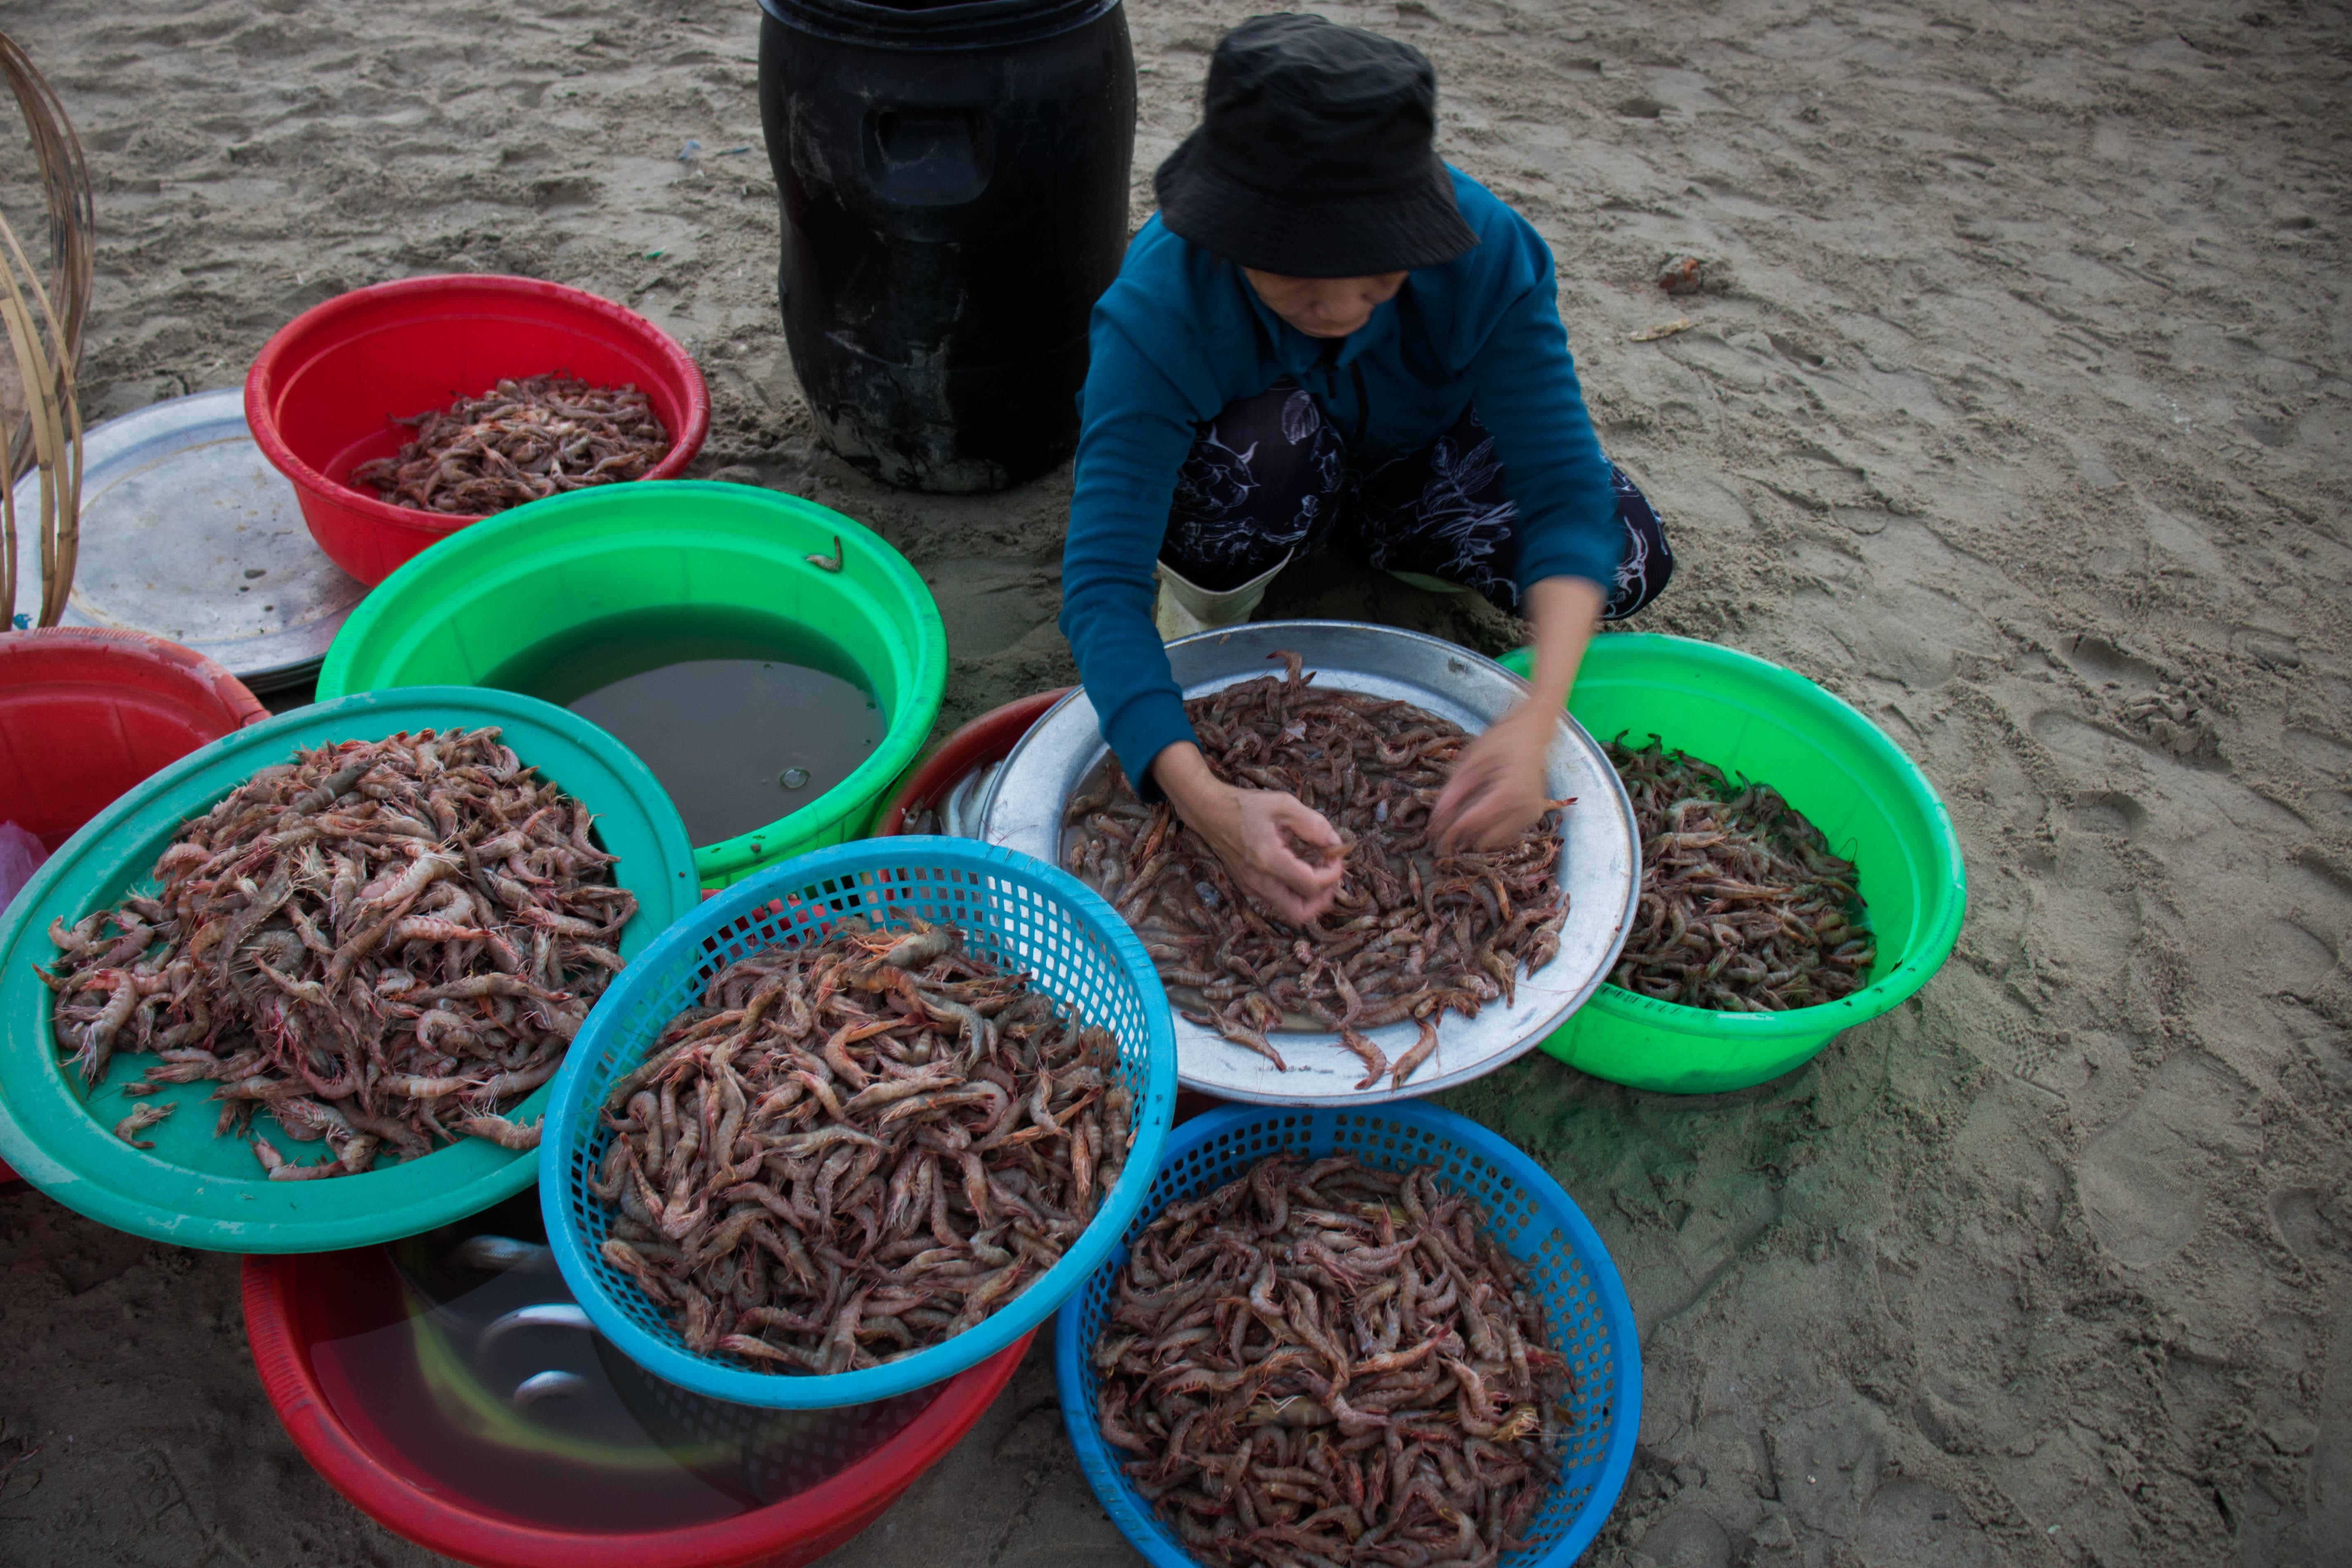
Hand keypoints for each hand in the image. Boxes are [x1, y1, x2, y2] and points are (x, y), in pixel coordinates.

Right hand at [1150, 742, 1344, 923]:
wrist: (1209, 811)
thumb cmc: (1246, 806)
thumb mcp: (1285, 805)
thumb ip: (1315, 825)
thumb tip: (1335, 844)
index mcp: (1270, 862)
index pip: (1312, 886)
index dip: (1333, 874)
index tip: (1335, 854)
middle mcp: (1260, 882)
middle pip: (1301, 913)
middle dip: (1323, 898)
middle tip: (1330, 874)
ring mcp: (1252, 888)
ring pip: (1289, 909)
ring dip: (1309, 895)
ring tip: (1316, 868)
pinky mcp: (1248, 886)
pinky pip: (1278, 899)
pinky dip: (1294, 890)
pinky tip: (1297, 866)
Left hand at [1430, 704, 1559, 852]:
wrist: (1533, 731)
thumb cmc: (1502, 739)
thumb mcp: (1472, 758)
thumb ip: (1455, 788)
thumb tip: (1437, 815)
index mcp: (1511, 791)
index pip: (1474, 821)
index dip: (1450, 831)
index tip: (1433, 835)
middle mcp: (1526, 807)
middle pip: (1485, 838)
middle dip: (1461, 836)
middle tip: (1442, 832)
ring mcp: (1533, 814)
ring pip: (1496, 840)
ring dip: (1476, 835)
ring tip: (1461, 819)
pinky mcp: (1534, 816)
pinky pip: (1507, 835)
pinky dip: (1490, 830)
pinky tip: (1480, 815)